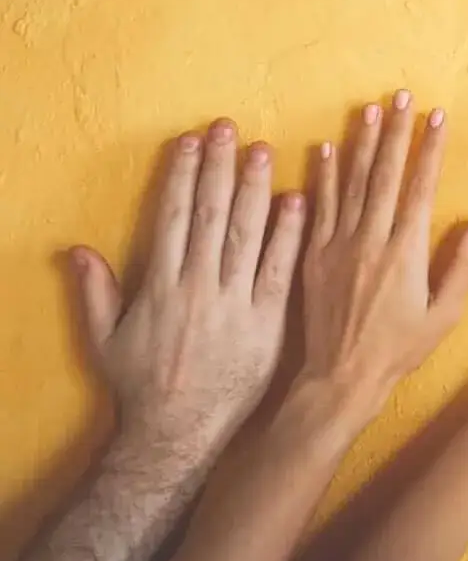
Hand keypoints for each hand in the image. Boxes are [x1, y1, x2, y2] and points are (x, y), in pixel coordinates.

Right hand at [71, 120, 304, 449]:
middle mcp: (199, 287)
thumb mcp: (105, 341)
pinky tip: (298, 200)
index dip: (181, 176)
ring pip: (246, 234)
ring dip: (255, 188)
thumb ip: (95, 293)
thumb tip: (77, 250)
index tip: (190, 142)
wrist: (179, 433)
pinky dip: (289, 234)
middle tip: (229, 128)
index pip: (173, 217)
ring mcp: (235, 303)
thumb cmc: (142, 387)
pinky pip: (279, 270)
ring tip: (263, 149)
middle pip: (210, 214)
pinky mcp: (268, 322)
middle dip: (219, 168)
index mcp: (161, 286)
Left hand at [300, 91, 467, 405]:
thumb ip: (462, 267)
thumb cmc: (400, 350)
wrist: (342, 377)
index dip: (429, 149)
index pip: (419, 187)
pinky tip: (326, 149)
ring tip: (370, 109)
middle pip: (384, 174)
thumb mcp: (444, 315)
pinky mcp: (313, 255)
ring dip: (361, 143)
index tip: (436, 116)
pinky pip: (318, 206)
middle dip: (395, 132)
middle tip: (402, 97)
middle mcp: (370, 239)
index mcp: (405, 250)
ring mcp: (337, 244)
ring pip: (350, 182)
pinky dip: (322, 175)